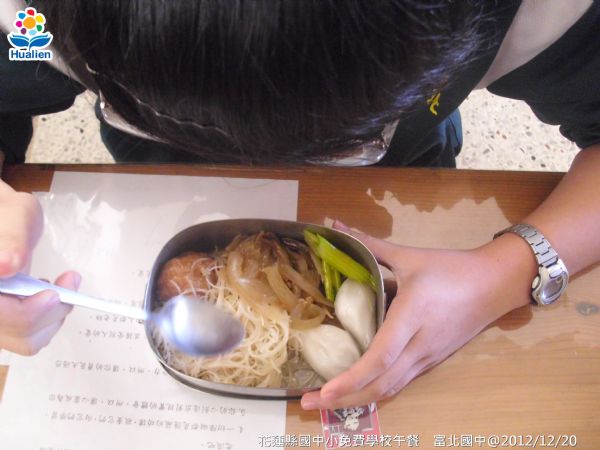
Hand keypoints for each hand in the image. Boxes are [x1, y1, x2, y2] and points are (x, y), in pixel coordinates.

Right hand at [0, 180, 77, 354]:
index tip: (52, 292)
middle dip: (50, 309)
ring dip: (52, 316)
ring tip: (56, 286)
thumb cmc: (7, 216)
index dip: (27, 311)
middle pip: (16, 333)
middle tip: (68, 279)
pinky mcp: (5, 325)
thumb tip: (6, 266)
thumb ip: (10, 238)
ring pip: (26, 341)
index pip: (0, 315)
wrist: (3, 225)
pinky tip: (46, 294)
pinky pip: (29, 337)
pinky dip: (47, 319)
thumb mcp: (14, 214)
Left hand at [300, 221, 534, 408]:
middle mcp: (420, 346)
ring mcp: (428, 358)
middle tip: (309, 403)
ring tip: (326, 402)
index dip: (352, 377)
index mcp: (413, 317)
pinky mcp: (432, 361)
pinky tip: (356, 391)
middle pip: (382, 385)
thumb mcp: (410, 256)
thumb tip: (335, 227)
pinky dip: (375, 391)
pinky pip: (400, 383)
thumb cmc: (452, 268)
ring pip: (391, 390)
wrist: (497, 283)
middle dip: (345, 400)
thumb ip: (370, 245)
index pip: (381, 357)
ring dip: (358, 400)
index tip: (324, 390)